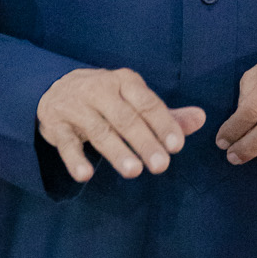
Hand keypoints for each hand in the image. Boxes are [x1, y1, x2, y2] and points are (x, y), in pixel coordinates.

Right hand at [37, 68, 205, 183]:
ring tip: (133, 171)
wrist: (55, 89)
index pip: (147, 103)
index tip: (177, 146)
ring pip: (99, 130)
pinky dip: (75, 159)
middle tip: (161, 166)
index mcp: (124, 81)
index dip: (163, 124)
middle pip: (125, 118)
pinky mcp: (56, 125)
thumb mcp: (134, 100)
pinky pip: (66, 143)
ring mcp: (76, 107)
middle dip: (144, 142)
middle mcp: (100, 90)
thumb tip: (201, 119)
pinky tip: (85, 175)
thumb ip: (166, 115)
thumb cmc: (106, 99)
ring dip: (116, 151)